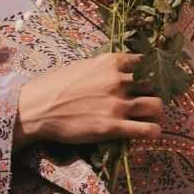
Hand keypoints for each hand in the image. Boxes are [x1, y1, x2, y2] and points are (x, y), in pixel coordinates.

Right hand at [14, 53, 163, 145]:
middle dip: (155, 91)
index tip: (153, 76)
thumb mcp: (82, 66)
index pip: (145, 61)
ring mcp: (118, 104)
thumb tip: (118, 70)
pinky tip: (151, 132)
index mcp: (111, 62)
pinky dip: (153, 131)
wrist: (36, 108)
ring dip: (156, 111)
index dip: (152, 70)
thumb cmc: (54, 85)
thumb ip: (104, 67)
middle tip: (151, 98)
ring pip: (156, 105)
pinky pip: (147, 129)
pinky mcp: (114, 127)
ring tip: (151, 115)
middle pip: (154, 84)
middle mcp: (118, 81)